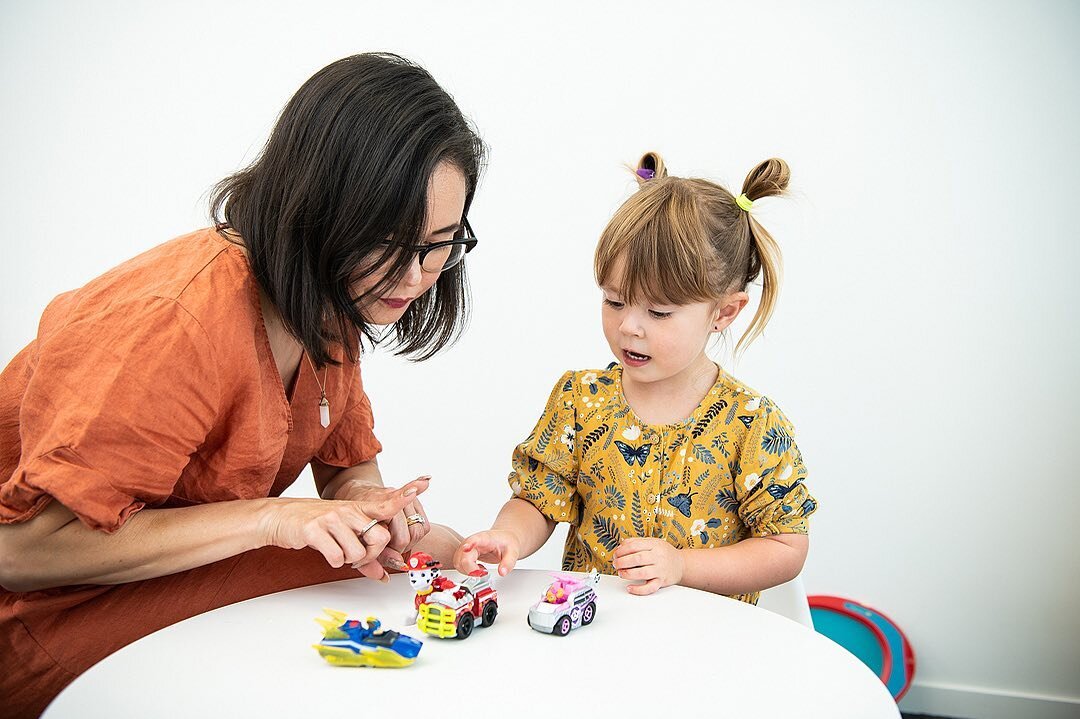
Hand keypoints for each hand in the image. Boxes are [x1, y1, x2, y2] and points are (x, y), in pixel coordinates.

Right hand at [259, 478, 428, 580]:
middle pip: (381, 537)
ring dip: (351, 560)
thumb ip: (367, 553)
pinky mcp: (315, 529)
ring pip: (359, 552)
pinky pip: (337, 556)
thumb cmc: (317, 526)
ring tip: (339, 551)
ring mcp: (332, 518)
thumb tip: (385, 575)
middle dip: (374, 554)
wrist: (280, 517)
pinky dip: (334, 561)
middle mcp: (348, 510)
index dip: (405, 496)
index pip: (387, 502)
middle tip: (361, 556)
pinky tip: (327, 551)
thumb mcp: (345, 534)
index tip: (423, 483)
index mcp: (358, 508)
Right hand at [453, 529, 520, 576]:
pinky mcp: (463, 553)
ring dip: (468, 571)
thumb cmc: (506, 542)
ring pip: (458, 562)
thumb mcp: (513, 552)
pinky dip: (466, 570)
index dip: (469, 544)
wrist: (504, 538)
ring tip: (482, 569)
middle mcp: (471, 541)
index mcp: (484, 538)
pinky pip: (458, 564)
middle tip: (483, 572)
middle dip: (471, 569)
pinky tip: (477, 568)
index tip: (466, 549)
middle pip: (463, 557)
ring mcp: (465, 547)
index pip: (474, 539)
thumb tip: (502, 572)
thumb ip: (508, 563)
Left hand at [611, 537, 684, 595]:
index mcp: (654, 545)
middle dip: (622, 562)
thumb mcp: (653, 542)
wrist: (681, 564)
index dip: (622, 550)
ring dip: (628, 574)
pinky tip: (630, 587)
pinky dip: (638, 589)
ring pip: (642, 573)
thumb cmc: (664, 553)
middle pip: (637, 559)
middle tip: (616, 564)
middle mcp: (658, 557)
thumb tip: (621, 546)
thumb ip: (637, 542)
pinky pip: (650, 588)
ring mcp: (660, 570)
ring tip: (621, 573)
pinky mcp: (661, 582)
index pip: (634, 546)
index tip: (616, 554)